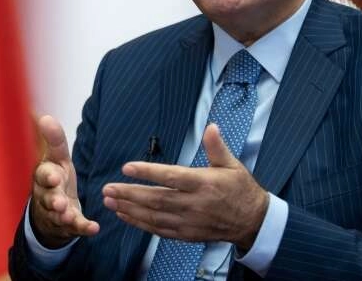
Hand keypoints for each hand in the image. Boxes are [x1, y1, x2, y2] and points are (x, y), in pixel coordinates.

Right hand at [29, 115, 99, 247]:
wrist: (51, 207)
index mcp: (45, 176)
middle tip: (60, 202)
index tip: (55, 177)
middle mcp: (48, 195)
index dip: (48, 176)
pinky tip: (94, 228)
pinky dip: (84, 228)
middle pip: (48, 198)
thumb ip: (55, 140)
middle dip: (54, 200)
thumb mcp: (57, 157)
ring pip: (58, 215)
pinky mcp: (68, 225)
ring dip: (64, 216)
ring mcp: (57, 212)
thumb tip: (45, 117)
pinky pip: (75, 228)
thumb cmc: (55, 176)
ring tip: (69, 216)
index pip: (43, 175)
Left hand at [102, 124, 267, 248]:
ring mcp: (189, 221)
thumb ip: (216, 146)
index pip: (171, 177)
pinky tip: (126, 216)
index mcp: (203, 183)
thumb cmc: (240, 189)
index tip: (127, 167)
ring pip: (154, 216)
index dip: (148, 172)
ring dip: (130, 209)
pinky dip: (140, 224)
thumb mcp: (232, 164)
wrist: (253, 221)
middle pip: (157, 199)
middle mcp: (194, 204)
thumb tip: (211, 127)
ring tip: (110, 201)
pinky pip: (159, 230)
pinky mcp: (187, 234)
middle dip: (130, 194)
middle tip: (108, 188)